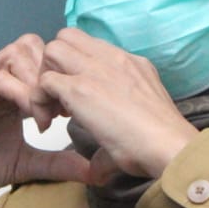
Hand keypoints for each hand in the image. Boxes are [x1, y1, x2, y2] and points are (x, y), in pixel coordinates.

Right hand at [0, 34, 96, 199]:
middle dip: (53, 72)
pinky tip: (32, 120)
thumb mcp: (26, 164)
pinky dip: (20, 94)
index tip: (75, 108)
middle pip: (32, 45)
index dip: (62, 76)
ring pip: (16, 54)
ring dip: (38, 80)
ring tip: (47, 116)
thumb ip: (57, 163)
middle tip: (63, 108)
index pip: (42, 57)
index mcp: (10, 88)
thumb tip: (94, 172)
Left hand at [37, 28, 197, 179]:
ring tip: (52, 111)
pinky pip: (44, 82)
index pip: (90, 46)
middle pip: (67, 37)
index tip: (76, 100)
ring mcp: (95, 70)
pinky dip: (38, 101)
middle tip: (59, 100)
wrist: (170, 146)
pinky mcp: (80, 89)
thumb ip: (116, 131)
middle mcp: (112, 59)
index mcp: (130, 63)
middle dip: (54, 65)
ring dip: (45, 78)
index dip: (75, 67)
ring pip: (53, 50)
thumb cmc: (162, 142)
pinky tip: (48, 125)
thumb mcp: (140, 122)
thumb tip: (98, 169)